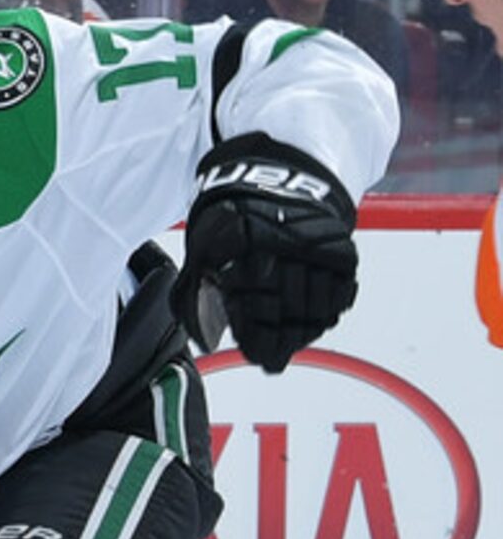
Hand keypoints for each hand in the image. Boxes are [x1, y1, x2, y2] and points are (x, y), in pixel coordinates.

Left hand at [174, 134, 357, 372]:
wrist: (277, 178)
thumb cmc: (231, 221)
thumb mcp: (202, 249)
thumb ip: (195, 293)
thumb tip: (205, 339)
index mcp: (240, 237)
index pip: (250, 299)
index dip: (254, 333)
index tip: (256, 354)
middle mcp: (281, 238)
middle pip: (285, 306)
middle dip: (278, 339)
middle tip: (271, 360)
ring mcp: (314, 242)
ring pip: (314, 303)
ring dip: (303, 331)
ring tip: (290, 346)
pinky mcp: (341, 245)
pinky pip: (340, 291)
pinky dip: (328, 312)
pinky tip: (315, 323)